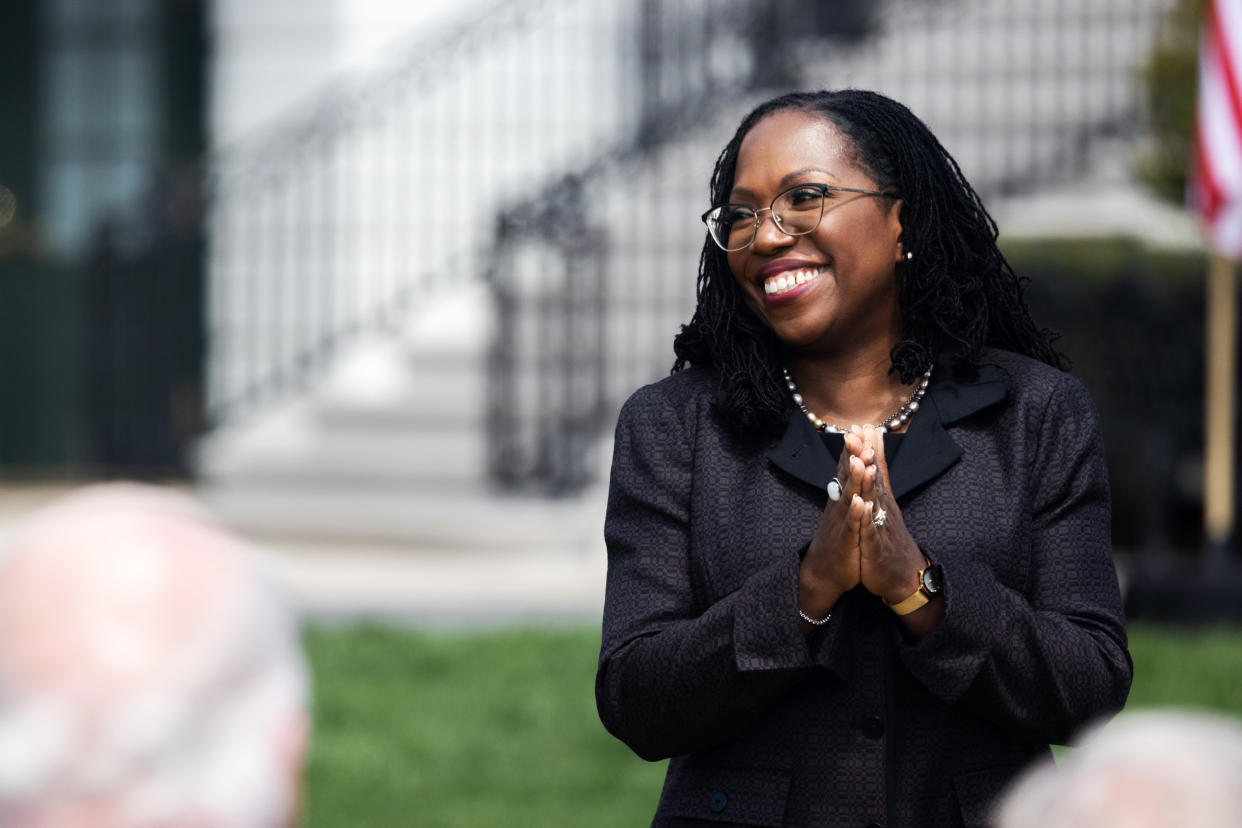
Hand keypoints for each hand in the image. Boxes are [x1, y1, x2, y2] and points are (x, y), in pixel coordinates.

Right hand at [798, 431, 868, 621]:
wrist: (824, 571)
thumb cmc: (838, 539)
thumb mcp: (845, 510)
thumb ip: (848, 486)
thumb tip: (850, 464)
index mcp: (841, 499)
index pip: (845, 469)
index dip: (851, 448)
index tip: (857, 426)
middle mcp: (839, 507)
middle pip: (846, 477)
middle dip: (852, 456)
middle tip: (857, 434)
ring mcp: (841, 523)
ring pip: (848, 498)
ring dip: (854, 480)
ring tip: (860, 461)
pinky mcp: (846, 542)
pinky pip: (851, 526)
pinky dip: (855, 514)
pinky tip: (860, 503)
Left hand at [855, 424, 924, 602]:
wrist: (901, 574)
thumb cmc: (889, 536)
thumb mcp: (884, 504)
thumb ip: (882, 477)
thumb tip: (879, 454)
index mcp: (881, 498)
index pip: (874, 469)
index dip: (867, 447)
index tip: (860, 424)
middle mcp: (883, 508)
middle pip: (874, 478)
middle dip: (866, 456)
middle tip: (858, 433)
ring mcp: (881, 526)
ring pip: (874, 500)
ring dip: (868, 481)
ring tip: (862, 461)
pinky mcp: (877, 547)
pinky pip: (871, 531)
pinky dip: (867, 518)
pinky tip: (863, 506)